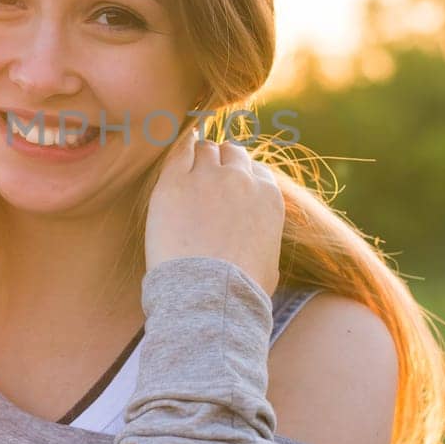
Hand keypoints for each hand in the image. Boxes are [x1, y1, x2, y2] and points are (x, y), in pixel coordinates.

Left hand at [145, 126, 284, 298]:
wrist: (210, 294)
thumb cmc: (240, 290)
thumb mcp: (269, 263)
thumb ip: (265, 241)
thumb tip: (260, 247)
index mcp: (268, 198)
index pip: (256, 170)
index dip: (242, 176)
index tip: (231, 185)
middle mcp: (241, 180)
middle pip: (232, 153)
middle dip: (222, 161)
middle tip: (208, 175)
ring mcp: (207, 177)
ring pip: (206, 150)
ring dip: (200, 156)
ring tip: (189, 168)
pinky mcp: (175, 183)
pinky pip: (179, 153)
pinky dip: (181, 150)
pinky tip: (178, 151)